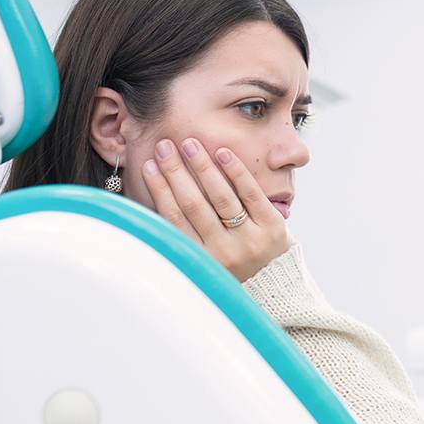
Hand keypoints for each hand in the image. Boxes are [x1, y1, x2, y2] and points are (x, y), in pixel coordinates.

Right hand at [141, 137, 290, 282]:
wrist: (275, 279)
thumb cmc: (233, 259)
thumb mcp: (205, 255)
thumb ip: (185, 232)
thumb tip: (156, 191)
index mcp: (200, 259)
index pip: (174, 218)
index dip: (159, 190)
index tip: (148, 165)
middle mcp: (223, 252)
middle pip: (194, 205)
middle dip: (176, 172)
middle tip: (164, 146)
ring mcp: (249, 239)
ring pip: (221, 197)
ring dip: (202, 167)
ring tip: (189, 144)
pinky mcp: (272, 226)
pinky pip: (250, 193)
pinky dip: (235, 171)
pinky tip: (222, 153)